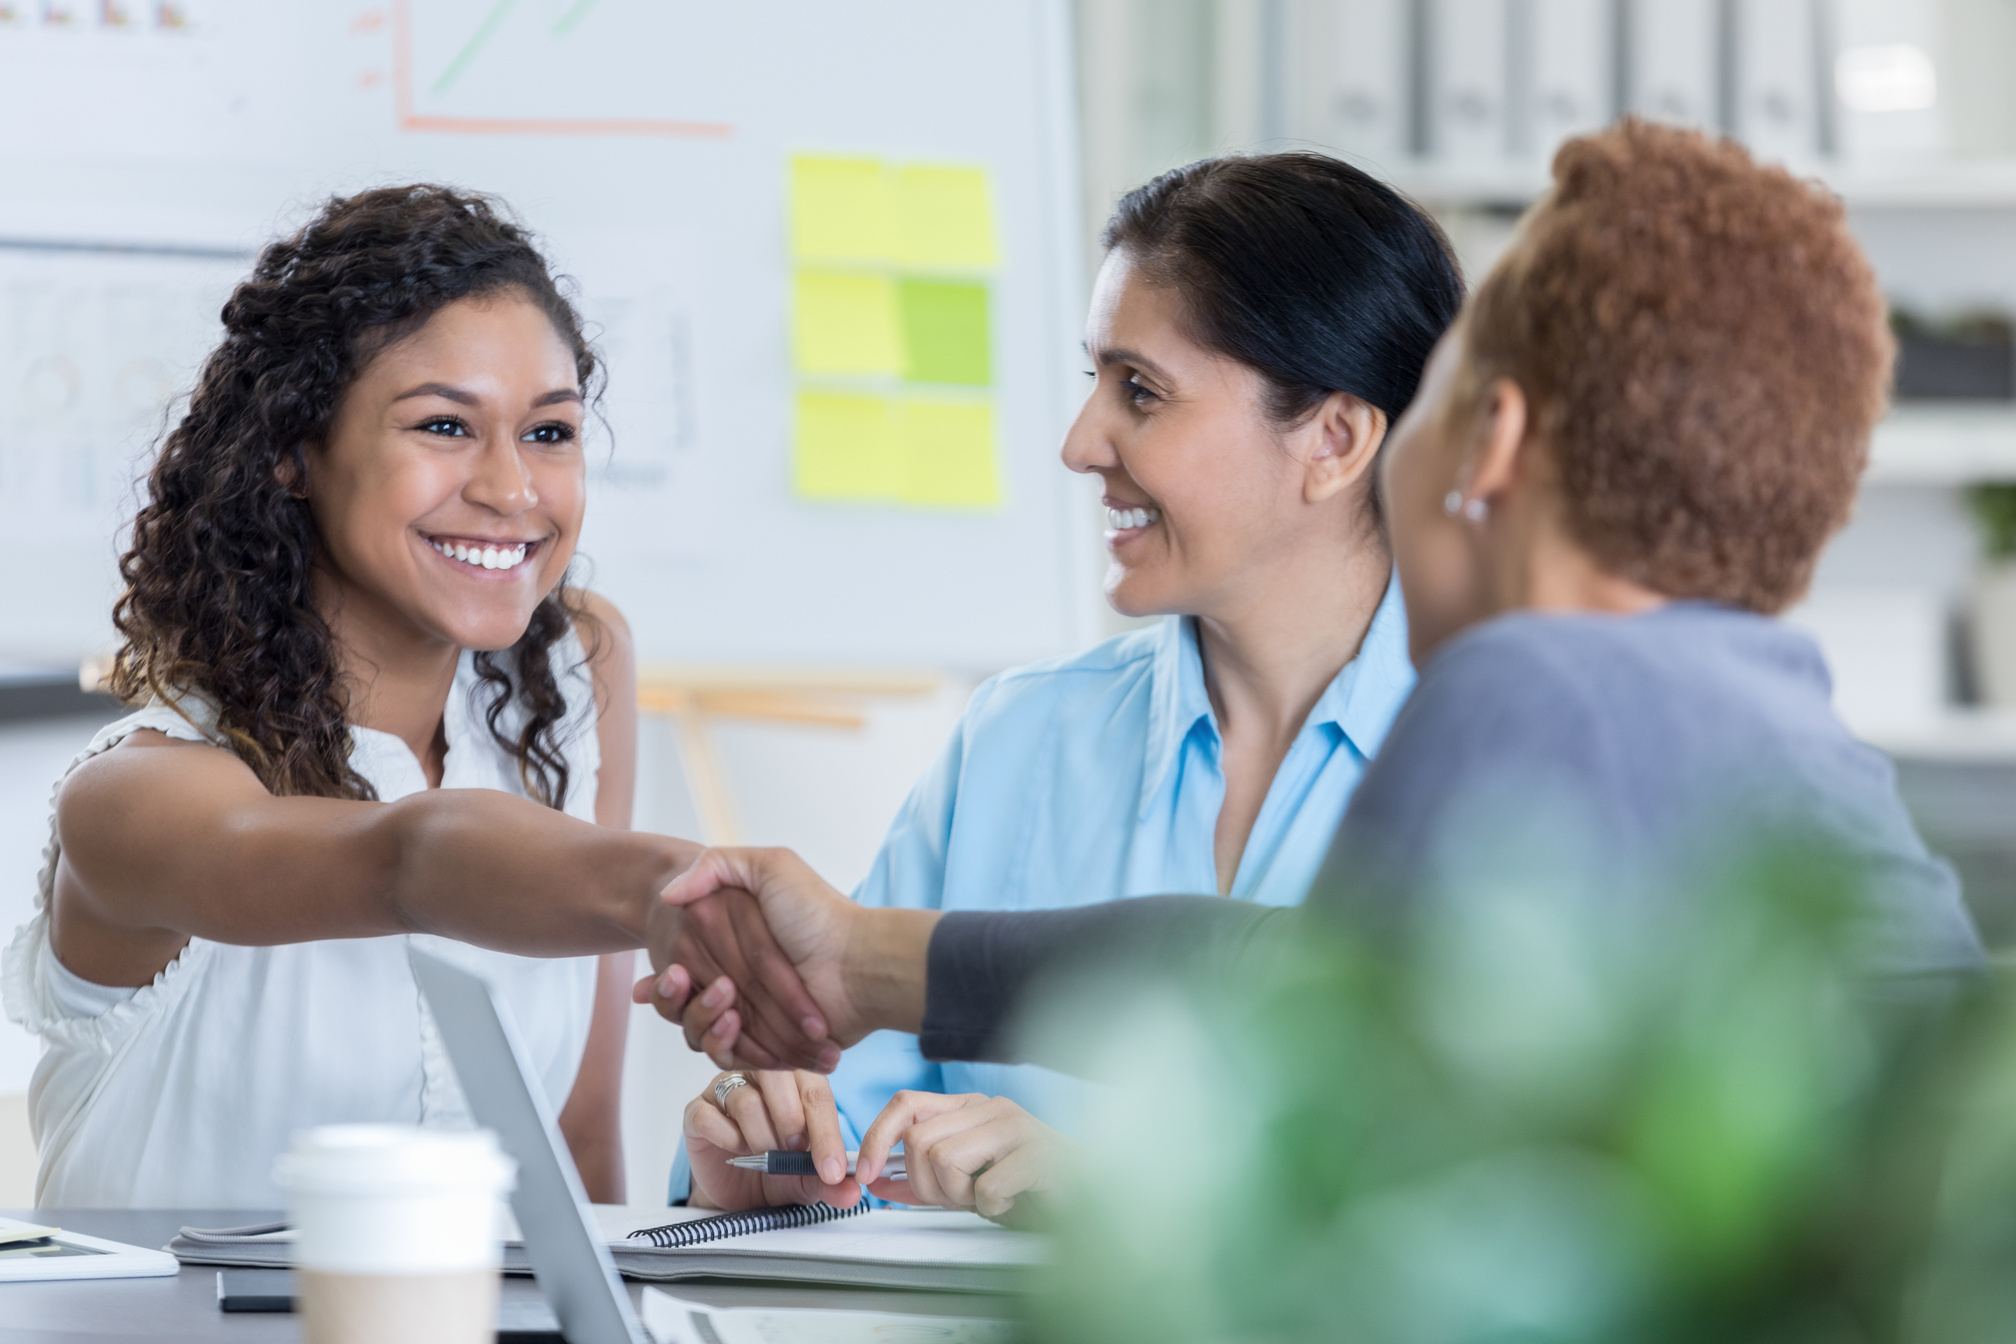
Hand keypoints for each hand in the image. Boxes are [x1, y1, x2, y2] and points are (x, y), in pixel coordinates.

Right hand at [641, 848, 937, 1071]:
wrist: (858, 961)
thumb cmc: (816, 912)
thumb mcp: (771, 867)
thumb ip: (717, 865)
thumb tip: (668, 892)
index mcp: (730, 945)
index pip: (682, 967)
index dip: (667, 976)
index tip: (670, 970)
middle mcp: (736, 982)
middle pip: (684, 1004)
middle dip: (677, 998)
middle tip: (683, 980)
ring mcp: (750, 1016)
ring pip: (698, 1033)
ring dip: (700, 1019)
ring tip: (724, 1002)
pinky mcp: (766, 1046)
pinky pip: (728, 1056)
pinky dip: (725, 1045)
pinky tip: (732, 1023)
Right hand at [683, 1070, 860, 1211]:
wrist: (738, 1190)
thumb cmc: (776, 1171)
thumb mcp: (808, 1179)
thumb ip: (830, 1183)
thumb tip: (852, 1192)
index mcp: (796, 1081)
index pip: (817, 1093)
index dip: (826, 1132)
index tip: (832, 1170)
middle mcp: (760, 1076)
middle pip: (778, 1078)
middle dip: (792, 1121)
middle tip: (794, 1152)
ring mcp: (725, 1089)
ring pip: (745, 1099)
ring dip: (760, 1136)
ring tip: (765, 1157)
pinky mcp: (697, 1110)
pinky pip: (708, 1115)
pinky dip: (726, 1138)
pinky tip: (736, 1151)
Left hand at [856, 1091, 1067, 1228]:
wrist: (1087, 1199)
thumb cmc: (1027, 1189)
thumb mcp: (964, 1185)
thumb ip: (920, 1181)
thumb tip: (875, 1180)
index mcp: (969, 1108)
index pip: (905, 1103)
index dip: (876, 1137)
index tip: (866, 1174)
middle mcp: (990, 1107)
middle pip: (920, 1140)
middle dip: (927, 1186)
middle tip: (958, 1198)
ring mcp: (1016, 1126)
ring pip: (945, 1159)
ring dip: (959, 1196)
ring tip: (986, 1199)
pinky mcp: (1038, 1153)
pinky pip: (986, 1187)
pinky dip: (991, 1208)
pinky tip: (1010, 1203)